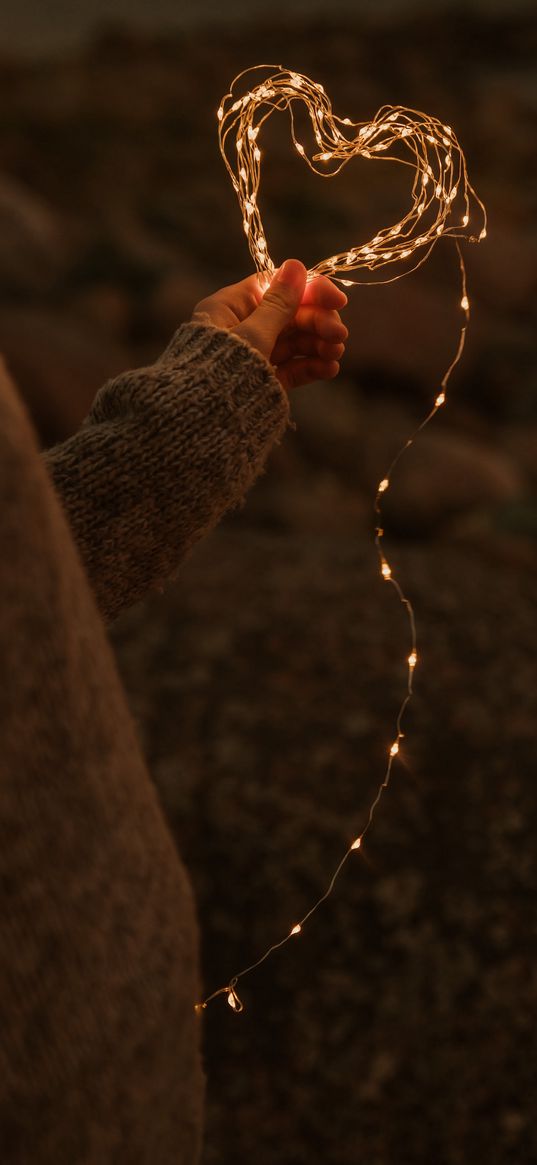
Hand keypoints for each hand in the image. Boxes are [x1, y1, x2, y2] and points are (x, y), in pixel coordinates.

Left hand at [191, 259, 347, 391]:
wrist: (202, 424)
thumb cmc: (220, 371)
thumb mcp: (252, 335)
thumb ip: (278, 304)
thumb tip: (296, 266)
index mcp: (231, 307)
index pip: (276, 287)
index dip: (310, 291)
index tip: (338, 299)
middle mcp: (243, 328)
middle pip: (290, 315)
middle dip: (318, 323)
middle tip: (340, 335)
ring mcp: (254, 355)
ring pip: (295, 342)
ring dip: (319, 344)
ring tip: (336, 353)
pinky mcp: (263, 381)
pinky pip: (292, 368)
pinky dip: (312, 366)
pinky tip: (330, 368)